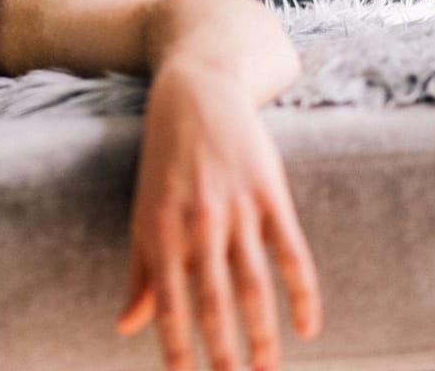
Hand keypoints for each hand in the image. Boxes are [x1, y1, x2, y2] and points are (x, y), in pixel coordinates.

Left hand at [116, 60, 321, 370]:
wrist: (196, 91)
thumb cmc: (164, 162)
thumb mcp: (143, 213)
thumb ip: (141, 273)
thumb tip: (126, 327)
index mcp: (159, 230)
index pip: (169, 305)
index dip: (176, 351)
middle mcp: (196, 222)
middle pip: (215, 302)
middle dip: (224, 353)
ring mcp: (236, 207)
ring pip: (255, 284)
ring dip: (263, 334)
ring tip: (268, 370)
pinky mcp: (269, 192)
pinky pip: (292, 252)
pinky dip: (303, 293)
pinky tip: (308, 328)